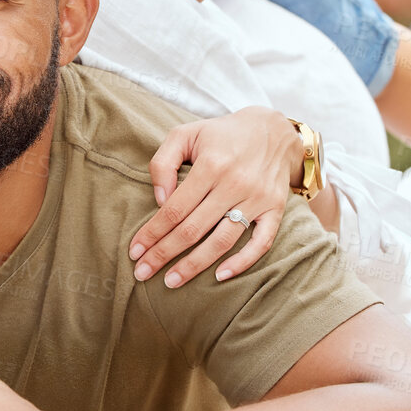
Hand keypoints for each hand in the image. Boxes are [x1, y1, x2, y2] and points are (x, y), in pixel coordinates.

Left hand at [129, 106, 303, 286]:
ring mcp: (257, 198)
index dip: (152, 233)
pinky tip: (220, 276)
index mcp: (210, 165)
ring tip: (172, 281)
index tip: (135, 251)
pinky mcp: (275, 209)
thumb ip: (163, 162)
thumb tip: (159, 200)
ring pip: (222, 241)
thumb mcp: (186, 134)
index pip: (173, 209)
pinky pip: (261, 242)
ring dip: (195, 265)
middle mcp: (234, 183)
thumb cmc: (221, 134)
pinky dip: (242, 262)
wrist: (273, 129)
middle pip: (192, 229)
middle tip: (143, 273)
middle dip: (164, 254)